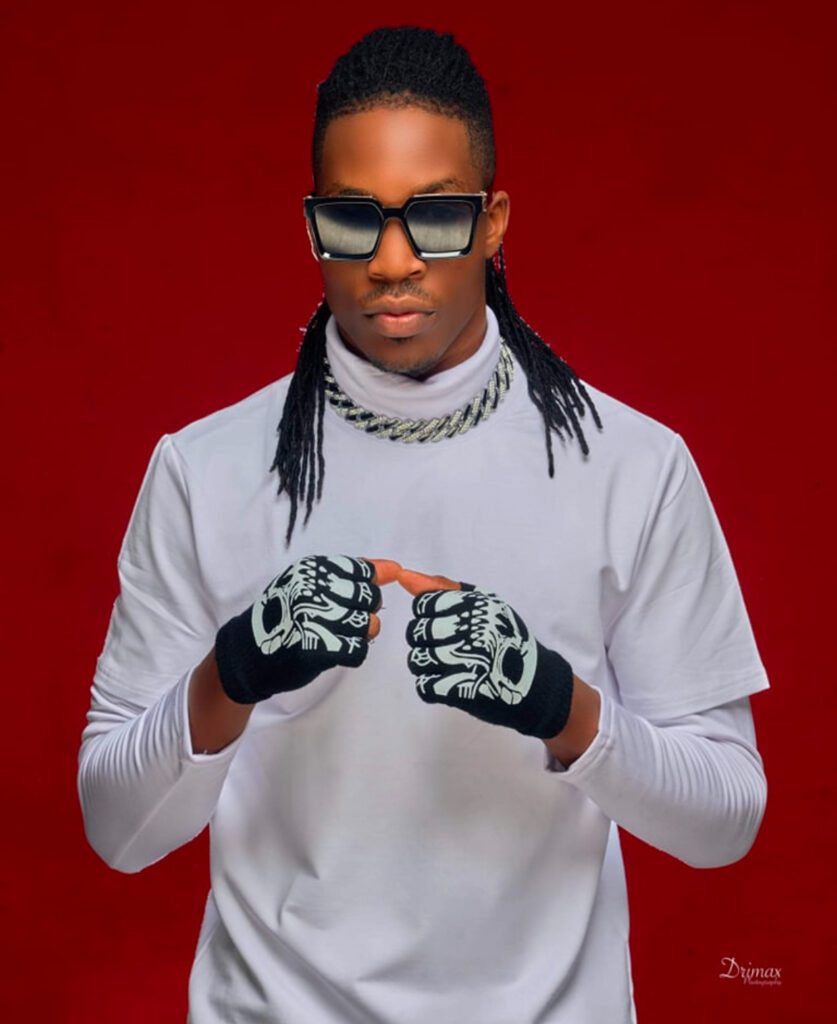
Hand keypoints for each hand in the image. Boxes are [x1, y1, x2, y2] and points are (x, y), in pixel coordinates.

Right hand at [214, 555, 400, 703]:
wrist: (248, 653)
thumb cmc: (284, 616)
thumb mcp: (310, 584)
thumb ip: (350, 574)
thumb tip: (394, 568)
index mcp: (312, 568)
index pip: (362, 571)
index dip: (366, 588)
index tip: (354, 599)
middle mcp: (312, 588)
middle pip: (369, 597)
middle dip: (366, 611)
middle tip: (347, 620)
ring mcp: (312, 617)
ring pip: (367, 624)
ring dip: (361, 634)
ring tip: (342, 636)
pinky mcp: (314, 647)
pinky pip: (357, 650)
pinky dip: (354, 654)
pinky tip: (338, 651)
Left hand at [400, 570, 573, 739]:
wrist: (536, 684)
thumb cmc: (506, 639)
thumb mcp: (485, 605)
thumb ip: (444, 589)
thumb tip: (405, 576)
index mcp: (477, 605)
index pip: (423, 603)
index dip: (426, 615)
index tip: (442, 623)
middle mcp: (474, 629)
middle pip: (417, 631)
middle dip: (425, 641)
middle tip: (446, 647)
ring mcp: (470, 660)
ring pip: (417, 659)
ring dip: (427, 665)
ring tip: (447, 666)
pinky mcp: (465, 690)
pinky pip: (425, 686)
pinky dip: (432, 687)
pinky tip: (449, 683)